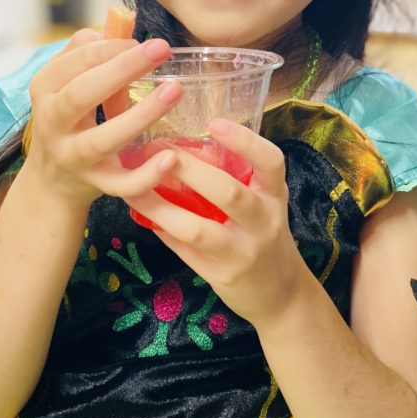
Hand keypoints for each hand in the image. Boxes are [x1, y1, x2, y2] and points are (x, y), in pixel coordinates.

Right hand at [22, 29, 182, 209]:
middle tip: (160, 49)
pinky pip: (121, 184)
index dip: (108, 48)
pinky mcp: (96, 184)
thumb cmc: (67, 118)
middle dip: (121, 69)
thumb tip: (113, 26)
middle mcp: (54, 123)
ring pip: (103, 139)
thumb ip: (85, 53)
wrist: (50, 181)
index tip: (140, 40)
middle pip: (82, 94)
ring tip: (174, 90)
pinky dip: (146, 175)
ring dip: (140, 115)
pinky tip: (171, 158)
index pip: (74, 62)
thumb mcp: (64, 83)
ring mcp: (74, 157)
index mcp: (45, 90)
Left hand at [128, 118, 309, 326]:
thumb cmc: (266, 234)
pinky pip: (186, 251)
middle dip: (189, 170)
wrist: (282, 294)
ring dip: (161, 208)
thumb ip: (238, 179)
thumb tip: (184, 146)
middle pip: (228, 192)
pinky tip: (141, 215)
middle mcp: (264, 222)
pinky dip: (162, 231)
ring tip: (134, 189)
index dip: (245, 141)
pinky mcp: (222, 275)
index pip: (270, 162)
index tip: (214, 123)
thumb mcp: (265, 203)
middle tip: (156, 150)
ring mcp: (243, 252)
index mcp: (275, 195)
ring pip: (198, 229)